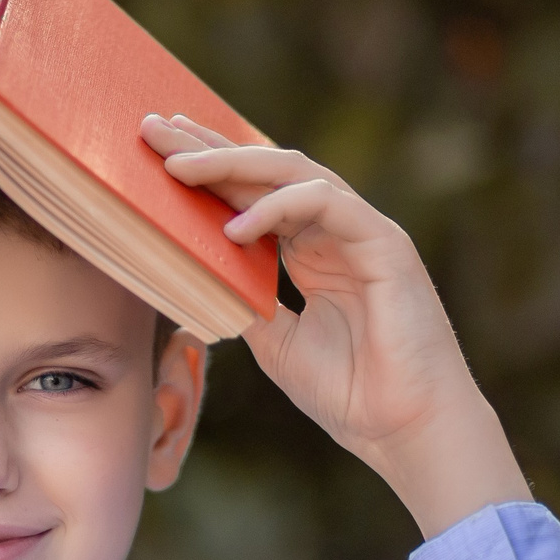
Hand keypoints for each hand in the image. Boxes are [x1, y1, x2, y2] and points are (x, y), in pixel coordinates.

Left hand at [142, 115, 527, 537]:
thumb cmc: (351, 393)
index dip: (207, 170)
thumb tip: (192, 273)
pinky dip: (278, 208)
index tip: (154, 153)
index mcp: (311, 252)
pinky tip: (234, 227)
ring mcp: (362, 232)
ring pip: (294, 173)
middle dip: (209, 148)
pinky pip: (326, 203)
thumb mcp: (276, 343)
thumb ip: (244, 300)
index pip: (252, 195)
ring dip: (233, 165)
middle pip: (266, 171)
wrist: (406, 430)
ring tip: (179, 168)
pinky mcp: (386, 243)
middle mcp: (336, 232)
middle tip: (153, 129)